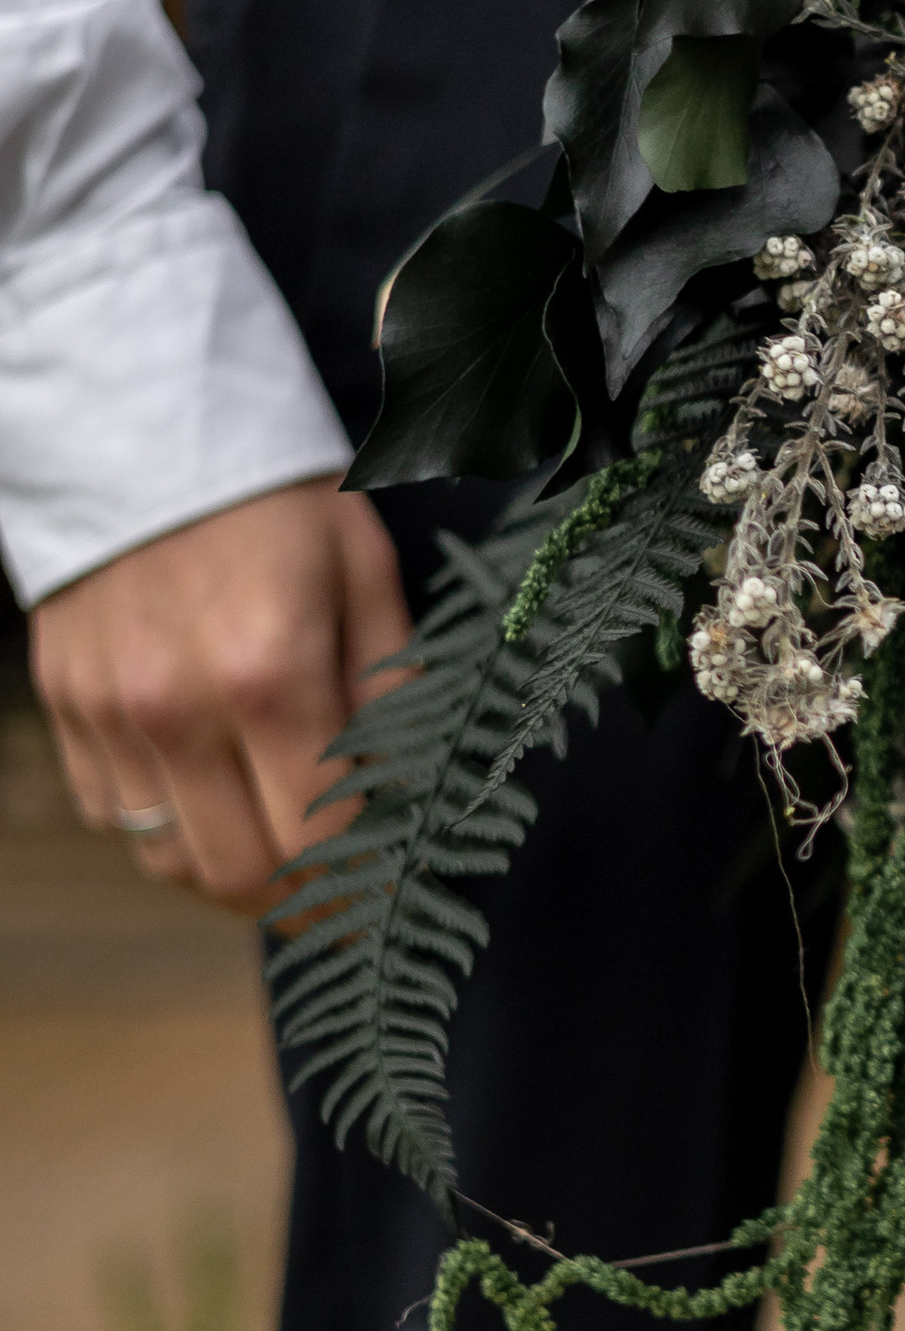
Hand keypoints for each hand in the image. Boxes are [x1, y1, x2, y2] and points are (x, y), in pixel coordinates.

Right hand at [32, 479, 412, 914]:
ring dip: (231, 873)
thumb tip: (412, 789)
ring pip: (168, 859)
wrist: (138, 427)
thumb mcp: (364, 573)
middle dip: (300, 902)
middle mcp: (176, 707)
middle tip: (341, 894)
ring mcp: (108, 713)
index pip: (319, 838)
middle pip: (238, 875)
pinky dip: (168, 824)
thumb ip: (389, 690)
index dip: (360, 890)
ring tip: (280, 850)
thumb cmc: (273, 497)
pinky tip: (212, 790)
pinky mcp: (65, 707)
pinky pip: (114, 814)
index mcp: (270, 672)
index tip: (390, 903)